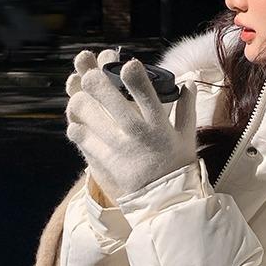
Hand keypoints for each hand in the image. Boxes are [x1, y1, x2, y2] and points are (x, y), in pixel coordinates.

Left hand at [65, 58, 197, 200]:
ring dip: (81, 102)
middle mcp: (137, 132)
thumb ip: (187, 107)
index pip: (146, 92)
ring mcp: (119, 146)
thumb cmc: (177, 164)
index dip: (133, 74)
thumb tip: (188, 83)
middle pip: (108, 96)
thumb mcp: (187, 136)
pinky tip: (78, 125)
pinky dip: (77, 129)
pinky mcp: (105, 160)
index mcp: (158, 123)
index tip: (128, 65)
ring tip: (80, 99)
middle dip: (95, 80)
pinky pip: (82, 138)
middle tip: (91, 76)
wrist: (166, 201)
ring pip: (89, 114)